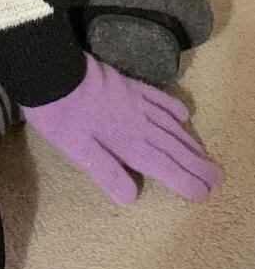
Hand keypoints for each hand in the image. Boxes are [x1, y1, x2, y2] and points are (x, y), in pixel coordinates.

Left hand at [21, 55, 220, 205]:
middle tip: (215, 178)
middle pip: (173, 147)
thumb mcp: (78, 150)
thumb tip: (132, 196)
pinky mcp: (128, 86)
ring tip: (204, 156)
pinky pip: (158, 98)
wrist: (54, 71)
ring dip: (189, 142)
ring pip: (170, 125)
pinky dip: (174, 108)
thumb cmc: (60, 115)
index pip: (163, 166)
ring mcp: (136, 102)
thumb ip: (107, 172)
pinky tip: (184, 115)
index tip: (202, 192)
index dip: (184, 180)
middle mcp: (139, 123)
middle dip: (196, 165)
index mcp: (128, 143)